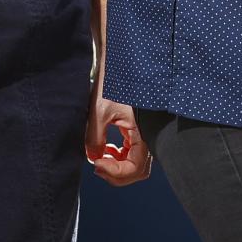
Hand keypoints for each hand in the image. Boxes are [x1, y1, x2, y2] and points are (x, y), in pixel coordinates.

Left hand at [85, 70, 151, 185]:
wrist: (115, 66)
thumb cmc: (110, 84)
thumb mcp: (98, 112)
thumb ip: (95, 139)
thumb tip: (94, 159)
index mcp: (143, 130)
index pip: (135, 167)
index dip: (116, 172)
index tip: (96, 165)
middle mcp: (147, 135)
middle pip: (138, 171)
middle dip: (117, 174)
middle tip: (97, 166)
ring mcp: (142, 135)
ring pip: (135, 165)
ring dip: (117, 168)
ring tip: (100, 158)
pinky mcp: (135, 133)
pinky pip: (131, 155)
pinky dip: (118, 159)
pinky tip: (106, 150)